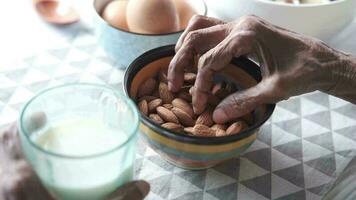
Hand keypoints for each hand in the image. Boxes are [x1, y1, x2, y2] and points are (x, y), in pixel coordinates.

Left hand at [0, 124, 148, 199]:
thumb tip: (144, 187)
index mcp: (18, 182)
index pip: (11, 139)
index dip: (25, 123)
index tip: (41, 116)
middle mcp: (2, 186)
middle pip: (3, 148)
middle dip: (19, 134)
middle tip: (42, 130)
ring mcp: (1, 197)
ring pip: (1, 164)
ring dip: (14, 153)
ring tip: (36, 150)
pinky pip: (3, 180)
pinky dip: (13, 171)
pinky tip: (32, 179)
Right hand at [168, 15, 354, 122]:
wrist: (323, 60)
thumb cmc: (304, 72)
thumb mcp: (274, 90)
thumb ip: (243, 102)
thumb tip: (216, 115)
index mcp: (247, 36)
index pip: (209, 61)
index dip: (199, 86)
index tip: (199, 105)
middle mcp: (240, 24)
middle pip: (195, 38)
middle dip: (179, 63)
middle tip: (173, 86)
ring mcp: (240, 24)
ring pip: (199, 26)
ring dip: (185, 47)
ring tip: (179, 69)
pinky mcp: (242, 29)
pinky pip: (211, 28)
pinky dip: (197, 41)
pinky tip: (196, 59)